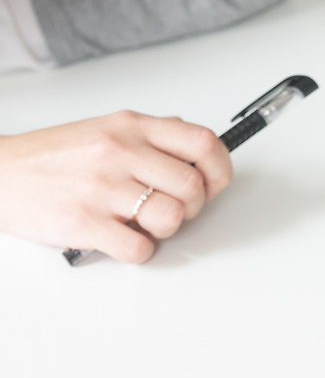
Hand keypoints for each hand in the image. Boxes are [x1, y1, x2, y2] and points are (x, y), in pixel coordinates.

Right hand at [0, 111, 231, 262]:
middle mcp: (121, 152)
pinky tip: (125, 239)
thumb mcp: (106, 128)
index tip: (213, 183)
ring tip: (147, 223)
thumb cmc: (52, 156)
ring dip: (168, 229)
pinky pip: (139, 248)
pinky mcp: (85, 223)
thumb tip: (197, 148)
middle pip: (192, 186)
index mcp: (132, 127)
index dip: (219, 168)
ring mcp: (103, 188)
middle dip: (194, 206)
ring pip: (172, 217)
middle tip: (176, 209)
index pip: (203, 142)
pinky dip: (140, 251)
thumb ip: (153, 136)